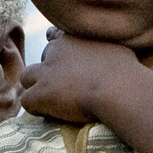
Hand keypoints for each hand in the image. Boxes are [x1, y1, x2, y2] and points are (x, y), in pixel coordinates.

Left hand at [19, 30, 141, 123]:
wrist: (118, 88)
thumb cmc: (126, 71)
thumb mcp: (117, 47)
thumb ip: (104, 47)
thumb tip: (110, 53)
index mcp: (73, 38)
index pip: (55, 37)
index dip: (59, 53)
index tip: (68, 64)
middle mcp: (56, 50)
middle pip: (43, 57)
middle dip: (51, 71)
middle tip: (65, 87)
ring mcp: (46, 72)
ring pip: (27, 77)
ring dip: (36, 87)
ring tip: (51, 101)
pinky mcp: (41, 94)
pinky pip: (27, 101)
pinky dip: (36, 108)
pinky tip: (49, 114)